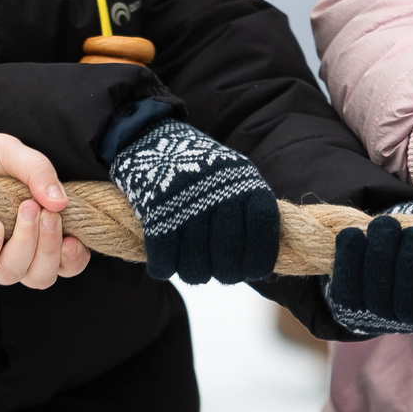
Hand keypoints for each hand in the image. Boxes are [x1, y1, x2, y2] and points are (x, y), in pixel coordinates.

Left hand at [0, 121, 89, 284]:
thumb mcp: (12, 153)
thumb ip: (40, 172)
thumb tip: (62, 202)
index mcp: (34, 226)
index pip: (63, 260)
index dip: (73, 259)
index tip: (73, 238)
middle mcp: (12, 246)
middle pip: (41, 276)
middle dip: (49, 251)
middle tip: (46, 215)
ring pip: (12, 275)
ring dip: (25, 246)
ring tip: (24, 210)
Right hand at [108, 120, 279, 283]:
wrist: (149, 138)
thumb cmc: (199, 169)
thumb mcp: (235, 177)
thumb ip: (249, 215)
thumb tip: (260, 269)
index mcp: (244, 181)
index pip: (262, 230)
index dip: (259, 260)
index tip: (250, 271)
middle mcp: (218, 191)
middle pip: (229, 257)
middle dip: (224, 273)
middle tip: (216, 269)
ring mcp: (186, 202)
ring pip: (196, 268)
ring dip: (193, 272)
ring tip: (189, 261)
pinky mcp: (154, 211)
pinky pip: (164, 261)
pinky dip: (163, 268)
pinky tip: (164, 261)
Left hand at [327, 200, 412, 336]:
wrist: (389, 252)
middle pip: (408, 307)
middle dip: (410, 266)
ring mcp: (381, 316)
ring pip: (377, 299)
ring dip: (380, 256)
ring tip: (386, 224)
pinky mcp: (352, 306)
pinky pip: (348, 291)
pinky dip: (349, 260)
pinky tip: (353, 234)